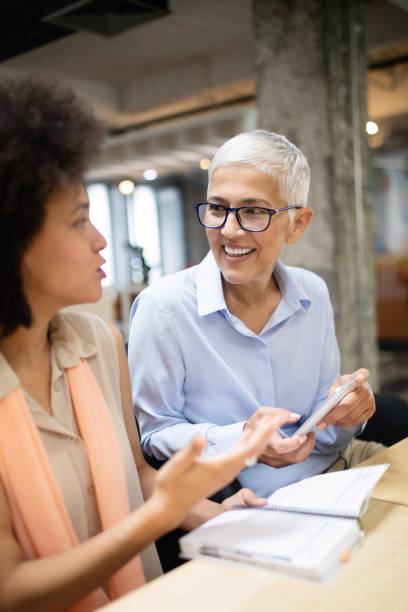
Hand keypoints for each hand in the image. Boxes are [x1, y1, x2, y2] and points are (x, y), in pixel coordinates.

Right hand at [150, 411, 288, 529]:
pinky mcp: (221, 474)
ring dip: (260, 438)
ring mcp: (225, 473)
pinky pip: (241, 457)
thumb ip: (192, 450)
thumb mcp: (178, 464)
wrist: (169, 506)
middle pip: (254, 450)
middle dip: (268, 433)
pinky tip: (248, 437)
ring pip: (249, 454)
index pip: (249, 448)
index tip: (274, 421)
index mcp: (220, 466)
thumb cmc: (172, 485)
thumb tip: (201, 437)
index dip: (263, 434)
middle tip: (280, 418)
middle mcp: (227, 471)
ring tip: (268, 424)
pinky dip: (248, 444)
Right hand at [244, 406, 314, 467]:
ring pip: (297, 459)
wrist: (247, 439)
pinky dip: (301, 452)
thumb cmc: (256, 425)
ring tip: (308, 437)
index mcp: (265, 443)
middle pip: (295, 457)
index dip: (295, 441)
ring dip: (307, 448)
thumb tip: (296, 417)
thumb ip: (280, 413)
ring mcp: (275, 461)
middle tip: (310, 434)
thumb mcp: (263, 413)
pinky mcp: (278, 464)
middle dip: (308, 445)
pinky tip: (301, 443)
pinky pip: (294, 460)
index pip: (281, 447)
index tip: (304, 433)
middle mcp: (270, 455)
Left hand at [316, 368, 374, 429]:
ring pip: (352, 416)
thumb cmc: (344, 386)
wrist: (356, 391)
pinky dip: (344, 423)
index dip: (360, 377)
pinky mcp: (370, 411)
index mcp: (359, 378)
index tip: (360, 378)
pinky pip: (356, 421)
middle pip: (349, 404)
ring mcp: (370, 402)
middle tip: (320, 423)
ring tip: (326, 422)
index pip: (361, 375)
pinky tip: (336, 422)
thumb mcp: (338, 383)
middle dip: (333, 416)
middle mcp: (367, 390)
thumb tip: (330, 405)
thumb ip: (334, 390)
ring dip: (337, 421)